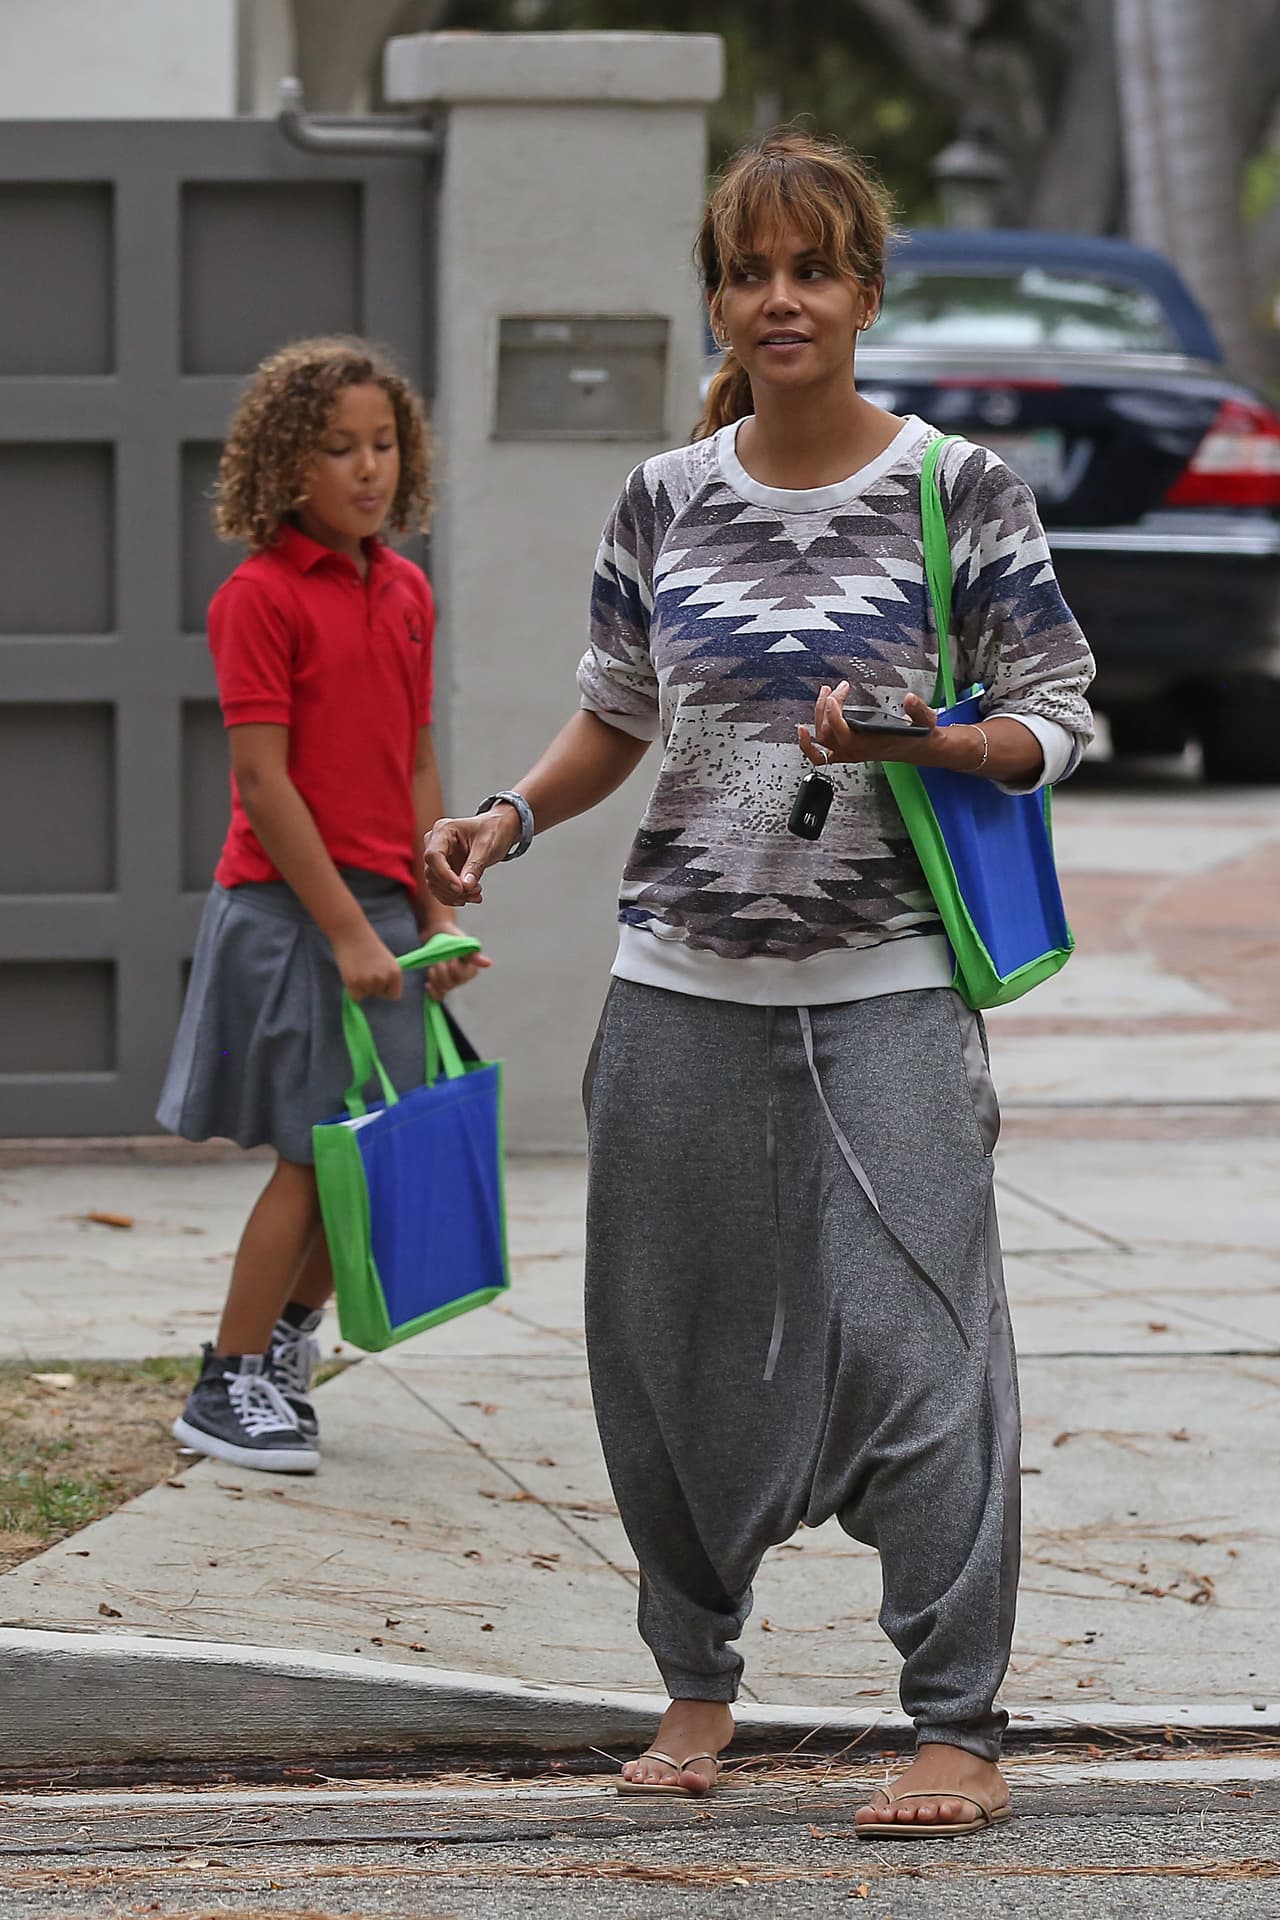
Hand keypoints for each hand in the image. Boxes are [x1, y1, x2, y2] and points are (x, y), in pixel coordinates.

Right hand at [331, 920, 402, 1001]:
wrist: (352, 934)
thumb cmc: (368, 945)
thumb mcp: (386, 961)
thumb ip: (387, 976)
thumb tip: (384, 993)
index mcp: (396, 973)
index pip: (394, 995)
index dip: (385, 990)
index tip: (379, 983)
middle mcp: (384, 978)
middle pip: (378, 995)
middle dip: (371, 986)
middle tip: (365, 970)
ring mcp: (369, 981)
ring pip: (366, 995)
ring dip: (361, 987)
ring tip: (358, 969)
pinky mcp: (354, 983)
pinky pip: (355, 997)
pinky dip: (352, 990)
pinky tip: (351, 975)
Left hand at [422, 922, 494, 1001]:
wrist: (436, 933)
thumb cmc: (450, 935)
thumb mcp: (462, 941)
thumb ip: (473, 954)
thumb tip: (488, 964)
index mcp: (471, 968)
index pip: (464, 976)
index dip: (455, 969)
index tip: (451, 958)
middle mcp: (462, 978)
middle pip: (452, 984)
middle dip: (442, 972)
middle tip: (438, 960)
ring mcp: (450, 982)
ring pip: (443, 988)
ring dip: (435, 978)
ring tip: (432, 966)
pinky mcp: (440, 984)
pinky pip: (438, 996)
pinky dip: (432, 992)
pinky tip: (428, 984)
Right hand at [424, 806, 520, 906]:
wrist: (499, 830)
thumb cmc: (493, 830)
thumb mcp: (487, 846)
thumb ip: (475, 866)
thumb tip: (466, 886)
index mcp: (444, 830)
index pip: (434, 855)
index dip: (444, 874)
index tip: (460, 888)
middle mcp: (436, 843)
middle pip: (432, 872)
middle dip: (453, 888)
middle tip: (475, 891)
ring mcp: (439, 858)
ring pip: (435, 883)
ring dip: (454, 895)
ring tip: (476, 894)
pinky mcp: (444, 870)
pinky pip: (441, 888)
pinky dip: (454, 896)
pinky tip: (470, 897)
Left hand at [798, 682, 953, 767]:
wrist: (919, 748)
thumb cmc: (919, 735)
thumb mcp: (925, 720)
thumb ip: (919, 710)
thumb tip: (910, 698)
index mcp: (871, 745)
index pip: (843, 734)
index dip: (834, 716)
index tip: (835, 696)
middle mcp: (856, 751)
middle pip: (827, 732)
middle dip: (827, 707)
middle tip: (838, 689)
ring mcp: (849, 752)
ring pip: (821, 739)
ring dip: (818, 714)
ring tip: (826, 693)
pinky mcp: (847, 751)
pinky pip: (820, 755)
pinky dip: (808, 746)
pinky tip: (802, 730)